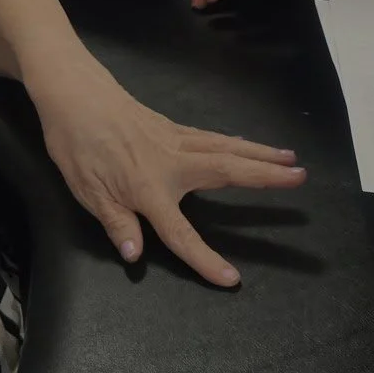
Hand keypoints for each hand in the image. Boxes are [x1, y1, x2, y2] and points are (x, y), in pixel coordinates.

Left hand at [28, 60, 305, 286]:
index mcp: (148, 189)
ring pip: (226, 147)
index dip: (204, 260)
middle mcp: (171, 163)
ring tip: (291, 159)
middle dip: (266, 176)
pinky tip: (248, 145)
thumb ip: (115, 223)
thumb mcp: (87, 191)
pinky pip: (212, 137)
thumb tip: (135, 255)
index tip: (231, 279)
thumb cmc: (75, 144)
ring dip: (261, 153)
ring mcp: (174, 139)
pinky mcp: (170, 126)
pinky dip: (237, 142)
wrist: (72, 93)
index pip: (181, 234)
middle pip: (227, 171)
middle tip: (301, 177)